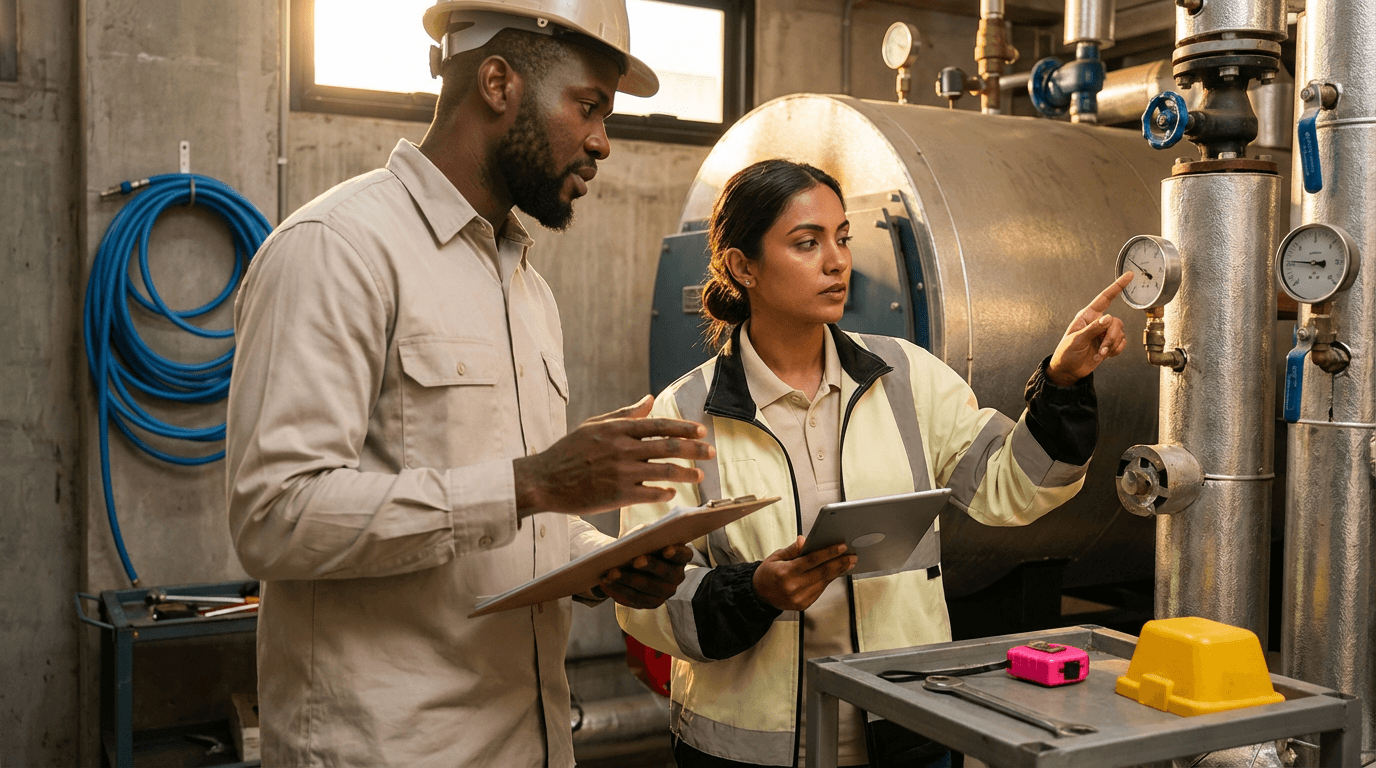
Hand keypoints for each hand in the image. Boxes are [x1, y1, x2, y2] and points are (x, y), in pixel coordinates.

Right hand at [513, 395, 714, 517]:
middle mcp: (623, 449)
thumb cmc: (568, 451)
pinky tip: (672, 494)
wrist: (545, 480)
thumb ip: (625, 414)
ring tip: (699, 476)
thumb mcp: (594, 425)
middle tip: (711, 452)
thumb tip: (650, 399)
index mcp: (618, 429)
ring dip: (686, 473)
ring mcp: (621, 472)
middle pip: (668, 446)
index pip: (660, 425)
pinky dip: (664, 493)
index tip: (701, 431)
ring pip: (664, 471)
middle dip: (695, 449)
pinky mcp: (618, 495)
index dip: (684, 428)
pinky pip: (650, 494)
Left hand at [599, 545, 693, 608]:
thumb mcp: (643, 536)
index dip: (676, 553)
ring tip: (611, 572)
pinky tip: (606, 582)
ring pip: (646, 588)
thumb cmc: (640, 544)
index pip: (684, 555)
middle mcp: (676, 577)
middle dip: (649, 566)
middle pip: (665, 573)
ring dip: (627, 580)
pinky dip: (618, 590)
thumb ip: (643, 535)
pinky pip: (634, 599)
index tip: (666, 549)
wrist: (630, 562)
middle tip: (635, 560)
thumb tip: (634, 540)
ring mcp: (664, 592)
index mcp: (680, 557)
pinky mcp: (650, 603)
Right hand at [752, 536, 856, 611]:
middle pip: (822, 573)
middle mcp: (793, 587)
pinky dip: (829, 580)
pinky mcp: (804, 604)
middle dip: (839, 563)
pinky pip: (820, 590)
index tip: (841, 547)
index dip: (828, 553)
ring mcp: (799, 598)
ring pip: (824, 582)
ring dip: (838, 571)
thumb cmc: (767, 574)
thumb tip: (805, 540)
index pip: (811, 561)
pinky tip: (836, 572)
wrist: (759, 596)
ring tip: (848, 562)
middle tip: (852, 556)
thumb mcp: (775, 557)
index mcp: (785, 573)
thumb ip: (792, 550)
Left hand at [1047, 273, 1131, 385]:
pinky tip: (1104, 355)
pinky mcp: (1109, 344)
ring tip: (1099, 353)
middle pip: (1117, 322)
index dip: (1117, 286)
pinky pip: (1122, 343)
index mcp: (1088, 316)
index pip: (1105, 298)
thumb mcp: (1077, 340)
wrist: (1069, 370)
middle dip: (1112, 337)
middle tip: (1101, 348)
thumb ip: (1093, 329)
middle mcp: (1098, 322)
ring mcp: (1104, 333)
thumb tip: (1108, 318)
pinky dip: (1115, 350)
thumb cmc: (1067, 352)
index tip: (1129, 275)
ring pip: (1121, 333)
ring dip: (1111, 345)